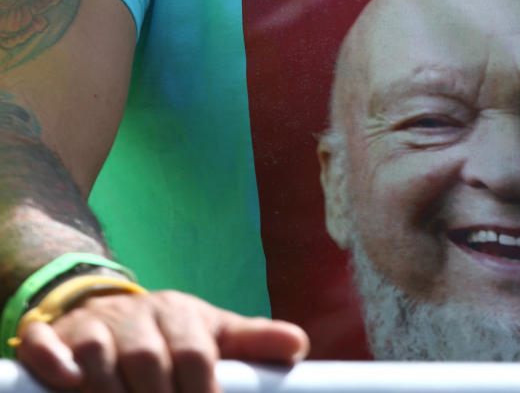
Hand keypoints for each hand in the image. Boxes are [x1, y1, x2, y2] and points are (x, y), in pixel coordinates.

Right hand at [12, 289, 308, 392]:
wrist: (106, 304)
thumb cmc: (169, 330)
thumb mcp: (211, 330)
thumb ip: (252, 340)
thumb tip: (300, 346)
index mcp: (180, 316)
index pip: (196, 353)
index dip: (202, 389)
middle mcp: (138, 317)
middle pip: (149, 360)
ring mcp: (94, 327)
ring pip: (100, 359)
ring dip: (110, 391)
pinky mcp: (56, 337)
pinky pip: (50, 350)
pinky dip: (57, 367)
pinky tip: (70, 385)